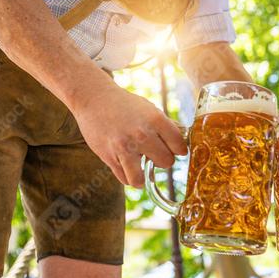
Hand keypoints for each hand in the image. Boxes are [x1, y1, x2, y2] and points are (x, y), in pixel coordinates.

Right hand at [72, 86, 187, 187]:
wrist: (94, 98)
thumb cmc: (125, 105)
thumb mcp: (150, 109)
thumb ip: (166, 126)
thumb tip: (183, 142)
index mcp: (156, 120)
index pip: (179, 146)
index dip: (178, 149)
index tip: (174, 149)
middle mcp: (142, 135)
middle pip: (166, 162)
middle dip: (162, 160)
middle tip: (155, 154)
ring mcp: (124, 148)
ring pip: (141, 179)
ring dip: (144, 176)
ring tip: (142, 167)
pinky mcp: (109, 157)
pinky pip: (124, 178)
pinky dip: (128, 176)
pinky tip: (128, 165)